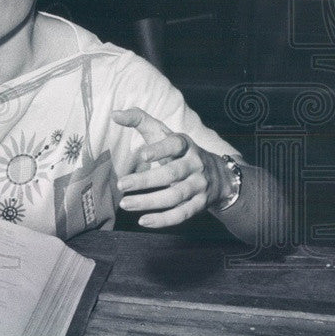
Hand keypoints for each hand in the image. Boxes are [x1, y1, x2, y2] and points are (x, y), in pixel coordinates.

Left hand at [112, 107, 229, 227]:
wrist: (219, 176)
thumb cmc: (179, 151)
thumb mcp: (164, 133)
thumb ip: (140, 120)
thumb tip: (115, 114)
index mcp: (185, 145)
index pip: (175, 144)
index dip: (160, 149)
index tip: (141, 154)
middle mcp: (195, 164)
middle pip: (171, 174)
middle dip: (146, 180)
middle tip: (121, 184)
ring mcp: (199, 186)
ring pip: (175, 196)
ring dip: (149, 202)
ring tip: (125, 203)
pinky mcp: (199, 204)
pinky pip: (182, 214)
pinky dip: (163, 220)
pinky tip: (143, 221)